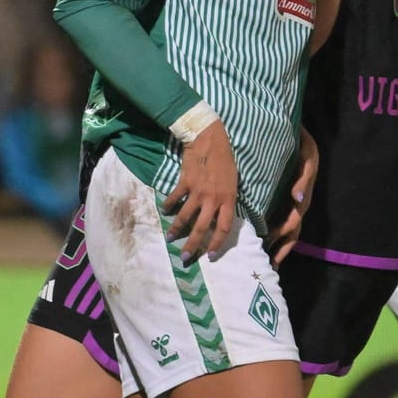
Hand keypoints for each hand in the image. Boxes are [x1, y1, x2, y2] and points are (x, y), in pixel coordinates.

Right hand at [162, 120, 239, 262]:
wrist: (210, 140)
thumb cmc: (224, 160)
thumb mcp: (233, 181)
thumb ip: (227, 199)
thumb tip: (219, 215)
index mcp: (229, 199)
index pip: (224, 228)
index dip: (216, 243)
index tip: (210, 255)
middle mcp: (214, 198)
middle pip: (203, 228)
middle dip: (193, 245)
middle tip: (186, 257)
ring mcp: (199, 191)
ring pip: (186, 216)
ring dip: (177, 229)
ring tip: (170, 238)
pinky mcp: (185, 183)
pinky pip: (175, 199)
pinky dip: (169, 206)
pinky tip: (165, 211)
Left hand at [265, 127, 319, 264]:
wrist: (296, 135)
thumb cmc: (302, 145)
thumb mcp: (308, 156)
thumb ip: (304, 177)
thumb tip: (298, 198)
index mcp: (302, 196)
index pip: (294, 219)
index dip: (284, 231)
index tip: (270, 241)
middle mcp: (298, 205)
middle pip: (292, 233)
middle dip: (280, 249)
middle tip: (267, 265)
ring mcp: (291, 206)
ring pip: (287, 233)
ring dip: (276, 248)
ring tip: (264, 263)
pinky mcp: (284, 203)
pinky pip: (279, 223)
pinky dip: (272, 237)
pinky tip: (259, 247)